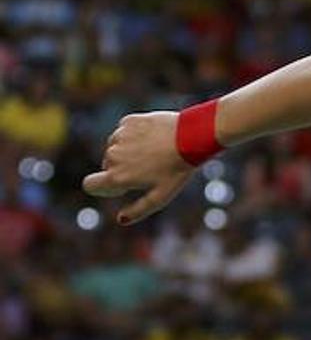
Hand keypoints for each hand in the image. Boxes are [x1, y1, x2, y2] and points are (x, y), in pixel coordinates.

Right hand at [82, 111, 196, 224]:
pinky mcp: (128, 121)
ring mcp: (119, 136)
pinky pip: (125, 131)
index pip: (89, 185)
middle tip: (152, 166)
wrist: (193, 137)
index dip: (105, 187)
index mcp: (116, 176)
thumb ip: (138, 210)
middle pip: (107, 166)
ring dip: (129, 150)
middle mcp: (112, 156)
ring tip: (156, 151)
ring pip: (116, 147)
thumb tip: (120, 219)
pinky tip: (155, 137)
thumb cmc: (177, 170)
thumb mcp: (161, 197)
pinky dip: (136, 135)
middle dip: (123, 168)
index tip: (123, 185)